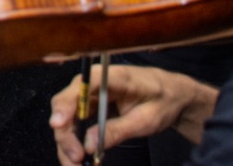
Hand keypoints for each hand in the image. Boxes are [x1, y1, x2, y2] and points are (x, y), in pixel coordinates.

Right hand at [50, 65, 217, 163]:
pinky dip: (76, 142)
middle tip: (75, 159)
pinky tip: (81, 158)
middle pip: (67, 105)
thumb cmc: (163, 100)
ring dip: (67, 142)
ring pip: (68, 117)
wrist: (175, 95)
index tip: (58, 125)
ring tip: (76, 165)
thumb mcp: (146, 120)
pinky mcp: (92, 107)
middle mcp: (95, 82)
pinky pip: (76, 123)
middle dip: (66, 134)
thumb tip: (88, 144)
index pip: (81, 86)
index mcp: (112, 76)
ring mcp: (91, 94)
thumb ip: (117, 130)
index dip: (66, 103)